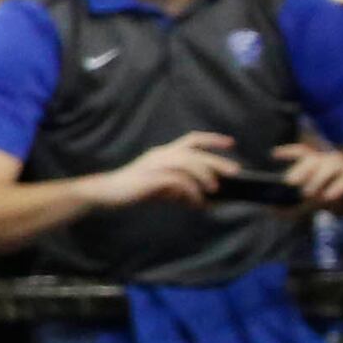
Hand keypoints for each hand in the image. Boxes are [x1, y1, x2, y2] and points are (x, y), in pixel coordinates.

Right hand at [92, 131, 240, 211]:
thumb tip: (203, 198)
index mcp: (163, 152)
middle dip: (217, 161)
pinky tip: (195, 203)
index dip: (212, 139)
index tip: (231, 143)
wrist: (106, 192)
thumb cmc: (134, 189)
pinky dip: (191, 193)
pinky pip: (179, 182)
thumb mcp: (160, 185)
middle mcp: (161, 154)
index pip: (192, 139)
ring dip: (205, 177)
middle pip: (195, 153)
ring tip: (214, 190)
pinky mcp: (152, 177)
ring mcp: (156, 165)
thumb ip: (180, 187)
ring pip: (189, 164)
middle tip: (235, 172)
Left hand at [279, 140, 342, 216]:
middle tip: (288, 182)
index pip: (302, 152)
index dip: (288, 152)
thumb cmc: (342, 199)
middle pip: (313, 157)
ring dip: (317, 178)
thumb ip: (295, 207)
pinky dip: (337, 187)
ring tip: (307, 194)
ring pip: (330, 164)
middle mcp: (331, 162)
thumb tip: (271, 211)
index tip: (273, 155)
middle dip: (299, 168)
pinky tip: (328, 197)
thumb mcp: (315, 204)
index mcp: (319, 165)